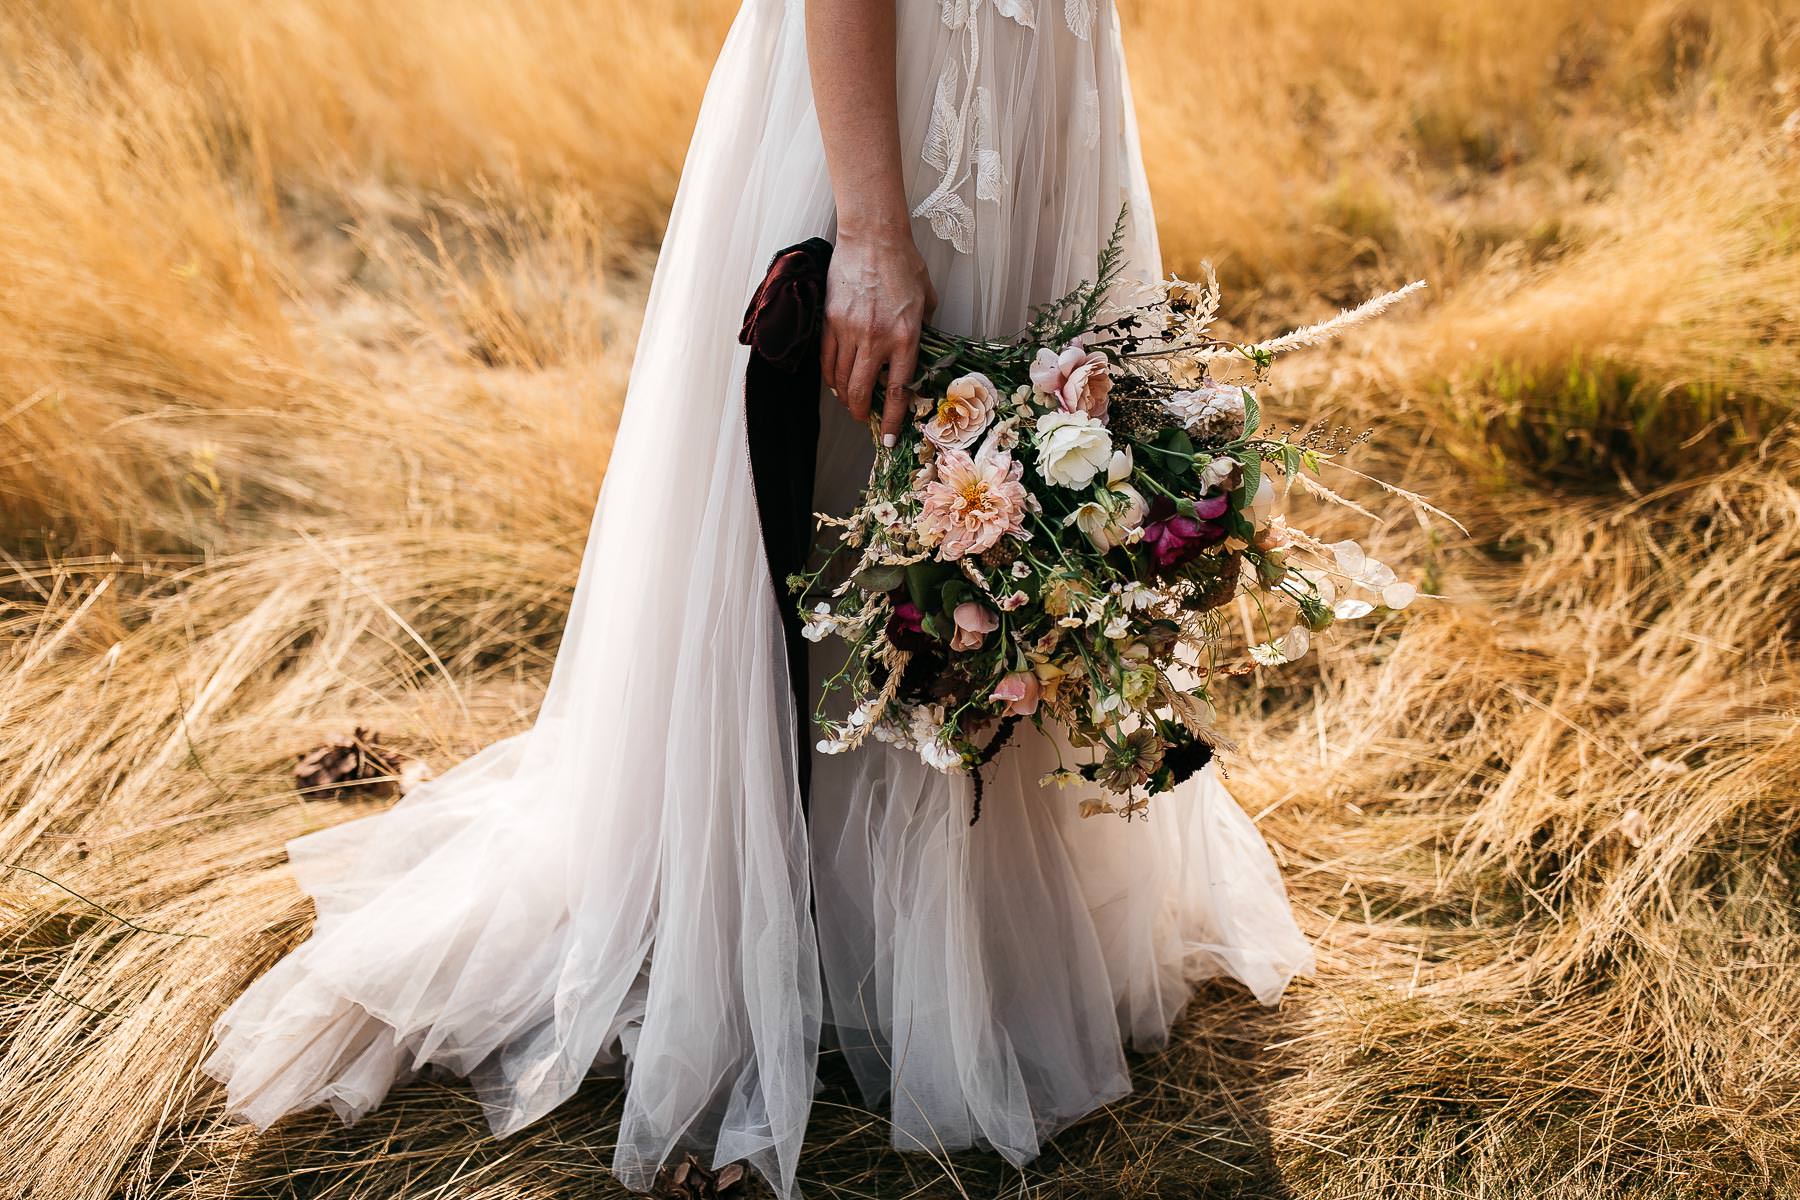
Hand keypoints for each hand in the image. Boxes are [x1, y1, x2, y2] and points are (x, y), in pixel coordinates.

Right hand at [821, 228, 937, 446]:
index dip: (890, 419)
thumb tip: (918, 349)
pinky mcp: (830, 320)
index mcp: (905, 337)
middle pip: (861, 391)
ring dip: (844, 397)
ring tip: (849, 402)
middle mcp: (876, 339)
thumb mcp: (926, 299)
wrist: (873, 237)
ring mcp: (850, 331)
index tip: (886, 437)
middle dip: (861, 412)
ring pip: (840, 379)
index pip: (896, 390)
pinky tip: (835, 380)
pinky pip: (827, 359)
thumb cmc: (904, 264)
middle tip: (863, 419)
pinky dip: (830, 376)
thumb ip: (923, 328)